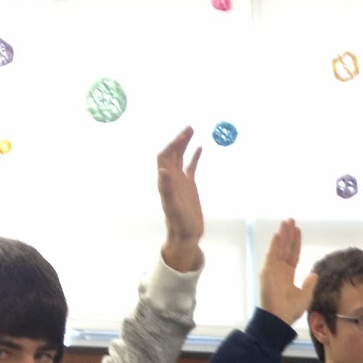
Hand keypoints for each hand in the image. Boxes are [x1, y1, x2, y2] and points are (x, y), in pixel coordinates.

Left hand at [157, 127, 204, 271]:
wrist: (186, 235)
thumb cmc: (179, 223)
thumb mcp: (172, 206)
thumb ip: (166, 189)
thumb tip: (163, 169)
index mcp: (165, 181)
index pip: (165, 157)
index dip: (172, 145)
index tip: (182, 136)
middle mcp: (171, 178)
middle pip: (172, 153)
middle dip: (179, 140)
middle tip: (189, 128)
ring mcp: (180, 181)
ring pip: (180, 157)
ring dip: (184, 144)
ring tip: (192, 131)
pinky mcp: (189, 186)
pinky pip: (191, 167)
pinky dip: (194, 156)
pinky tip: (200, 148)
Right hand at [259, 219, 318, 325]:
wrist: (279, 318)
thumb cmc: (291, 309)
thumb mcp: (305, 295)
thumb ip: (309, 283)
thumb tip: (314, 274)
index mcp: (287, 274)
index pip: (293, 254)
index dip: (295, 242)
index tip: (298, 230)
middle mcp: (279, 269)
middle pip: (285, 247)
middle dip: (288, 234)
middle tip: (291, 220)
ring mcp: (273, 269)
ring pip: (279, 248)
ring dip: (283, 235)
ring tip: (286, 222)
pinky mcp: (268, 271)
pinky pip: (272, 255)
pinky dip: (275, 245)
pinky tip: (279, 234)